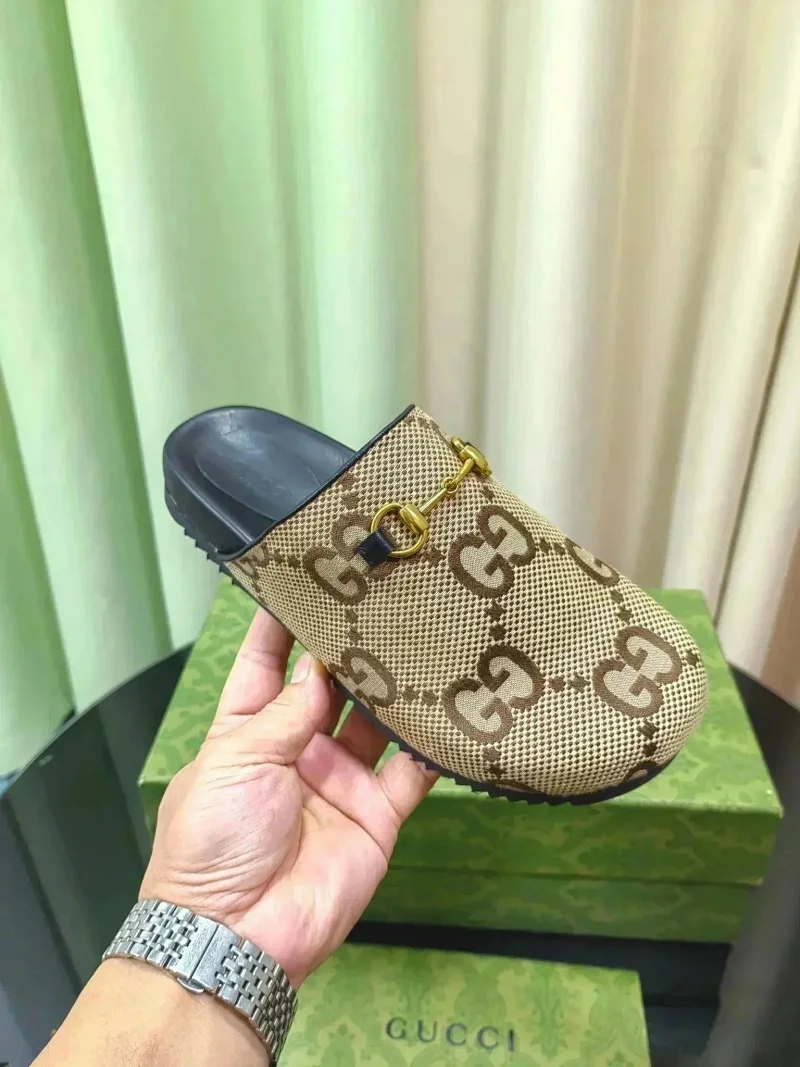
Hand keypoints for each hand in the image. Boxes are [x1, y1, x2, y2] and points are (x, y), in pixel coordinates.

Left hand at [140, 609, 437, 988]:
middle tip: (381, 600)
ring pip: (376, 720)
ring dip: (394, 687)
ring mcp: (340, 779)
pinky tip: (451, 709)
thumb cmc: (213, 842)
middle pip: (330, 686)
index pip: (268, 664)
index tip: (307, 578)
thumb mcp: (235, 761)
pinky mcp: (377, 813)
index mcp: (248, 731)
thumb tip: (318, 666)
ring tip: (422, 638)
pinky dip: (432, 745)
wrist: (239, 935)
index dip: (283, 624)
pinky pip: (412, 772)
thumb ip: (285, 713)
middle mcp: (297, 748)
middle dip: (350, 648)